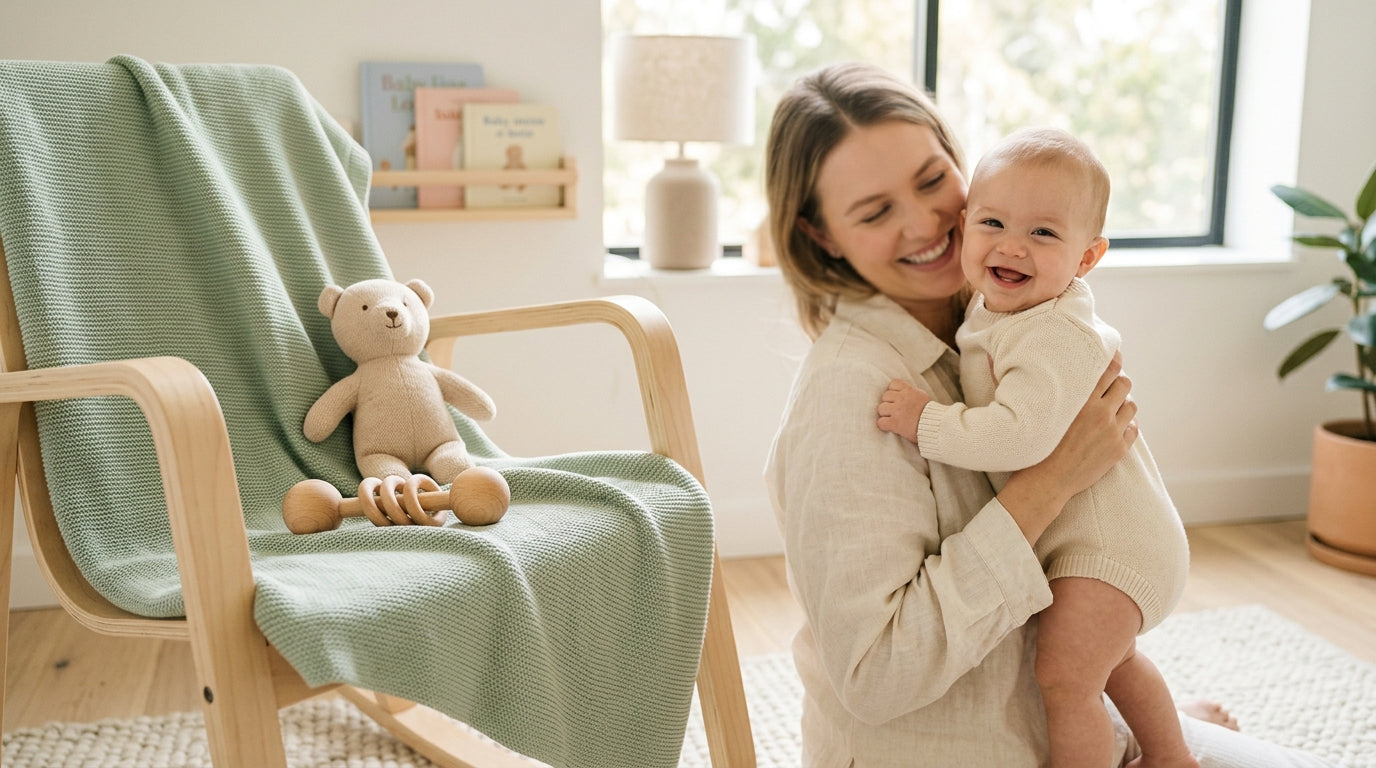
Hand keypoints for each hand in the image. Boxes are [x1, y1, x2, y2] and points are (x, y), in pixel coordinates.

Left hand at [877, 379, 930, 444]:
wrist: (937, 426)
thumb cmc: (932, 414)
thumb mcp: (923, 397)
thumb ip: (912, 393)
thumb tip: (905, 392)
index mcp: (910, 391)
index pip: (894, 383)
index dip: (893, 391)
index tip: (897, 398)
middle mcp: (902, 398)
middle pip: (885, 396)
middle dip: (889, 404)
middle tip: (895, 411)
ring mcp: (897, 410)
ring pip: (881, 408)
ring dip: (885, 414)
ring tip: (893, 419)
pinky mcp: (895, 423)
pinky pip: (881, 422)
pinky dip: (884, 425)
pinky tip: (890, 427)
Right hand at [999, 353, 1137, 542]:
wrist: (1045, 484)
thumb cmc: (1031, 446)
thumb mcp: (1025, 410)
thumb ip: (1013, 382)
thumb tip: (988, 357)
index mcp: (1079, 399)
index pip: (1107, 368)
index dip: (1113, 359)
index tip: (1112, 355)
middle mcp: (1100, 412)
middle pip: (1124, 383)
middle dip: (1118, 382)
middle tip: (1109, 386)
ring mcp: (1112, 431)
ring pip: (1131, 405)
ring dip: (1123, 403)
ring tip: (1112, 407)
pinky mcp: (1118, 449)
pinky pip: (1133, 428)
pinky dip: (1127, 425)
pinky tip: (1115, 427)